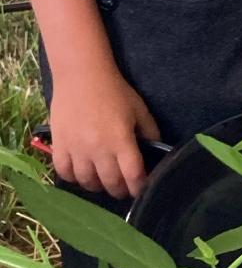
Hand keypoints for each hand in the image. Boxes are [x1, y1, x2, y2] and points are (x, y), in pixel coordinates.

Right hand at [50, 68, 159, 198]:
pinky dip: (73, 178)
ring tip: (103, 182)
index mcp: (121, 140)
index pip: (133, 175)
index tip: (142, 190)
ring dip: (97, 186)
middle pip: (111, 183)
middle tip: (123, 189)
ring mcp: (77, 149)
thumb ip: (150, 132)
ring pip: (87, 182)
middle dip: (120, 190)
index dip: (139, 187)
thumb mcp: (140, 110)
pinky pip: (64, 173)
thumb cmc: (115, 91)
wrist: (81, 76)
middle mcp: (98, 149)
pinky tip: (81, 173)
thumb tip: (156, 152)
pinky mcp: (59, 146)